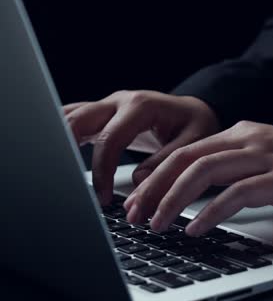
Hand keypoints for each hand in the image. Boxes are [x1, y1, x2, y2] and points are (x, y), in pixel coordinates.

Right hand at [63, 91, 220, 204]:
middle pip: (78, 120)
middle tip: (63, 183)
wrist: (196, 112)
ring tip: (47, 167)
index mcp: (141, 106)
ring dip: (57, 138)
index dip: (102, 171)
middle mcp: (119, 102)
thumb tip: (137, 185)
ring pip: (70, 117)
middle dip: (65, 150)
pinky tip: (52, 154)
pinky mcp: (103, 117)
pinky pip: (74, 121)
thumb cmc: (197, 125)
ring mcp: (108, 107)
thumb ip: (166, 163)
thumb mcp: (194, 143)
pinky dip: (61, 135)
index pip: (109, 139)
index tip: (102, 199)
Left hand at [122, 121, 272, 235]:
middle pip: (186, 158)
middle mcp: (250, 138)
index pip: (187, 149)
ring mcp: (266, 156)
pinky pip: (235, 194)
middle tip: (134, 214)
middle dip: (153, 188)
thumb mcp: (270, 155)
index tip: (137, 196)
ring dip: (173, 200)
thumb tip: (201, 189)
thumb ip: (238, 164)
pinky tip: (196, 228)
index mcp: (244, 131)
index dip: (156, 174)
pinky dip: (209, 212)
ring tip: (156, 224)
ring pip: (203, 172)